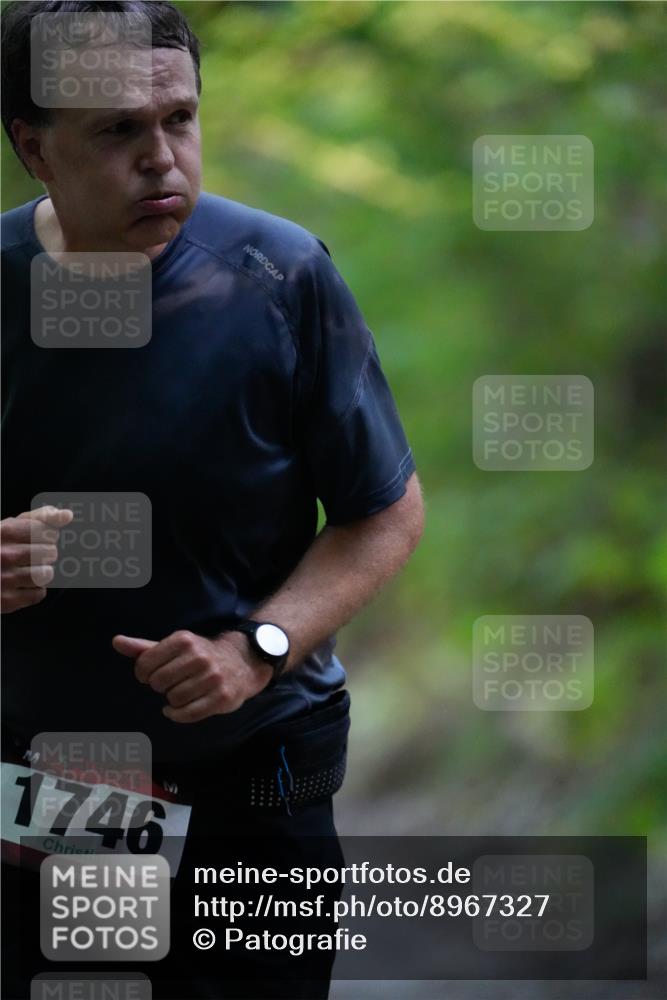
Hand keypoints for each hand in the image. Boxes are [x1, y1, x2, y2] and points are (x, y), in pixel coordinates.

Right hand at [1, 505, 73, 612]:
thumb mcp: (10, 527)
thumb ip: (40, 518)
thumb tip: (66, 515)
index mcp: (4, 532)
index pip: (47, 532)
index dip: (47, 535)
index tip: (38, 538)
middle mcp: (4, 555)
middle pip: (50, 553)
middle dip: (45, 554)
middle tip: (29, 556)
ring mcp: (4, 579)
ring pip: (46, 574)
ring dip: (41, 572)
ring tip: (25, 570)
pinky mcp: (7, 600)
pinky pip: (39, 594)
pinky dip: (33, 590)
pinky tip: (19, 584)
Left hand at [112, 629, 273, 722]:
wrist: (241, 662)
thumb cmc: (200, 655)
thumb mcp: (174, 646)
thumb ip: (143, 647)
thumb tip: (116, 642)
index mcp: (184, 640)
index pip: (145, 664)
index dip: (143, 673)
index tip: (150, 674)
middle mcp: (199, 657)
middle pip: (158, 683)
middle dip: (160, 686)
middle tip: (170, 682)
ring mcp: (213, 678)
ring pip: (173, 699)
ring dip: (172, 700)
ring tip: (181, 691)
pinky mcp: (222, 697)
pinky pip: (189, 714)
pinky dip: (178, 714)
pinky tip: (179, 708)